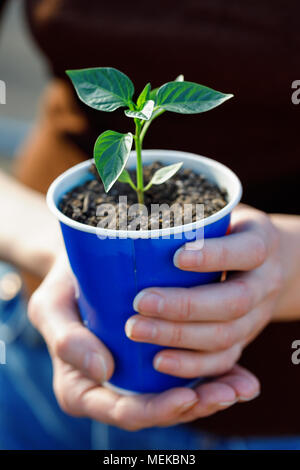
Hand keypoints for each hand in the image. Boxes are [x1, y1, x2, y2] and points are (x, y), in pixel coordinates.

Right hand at [28, 254, 259, 430]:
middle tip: (227, 393)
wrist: (82, 266)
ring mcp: (137, 376)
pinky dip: (216, 377)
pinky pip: (187, 376)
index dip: (156, 411)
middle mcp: (113, 388)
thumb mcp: (51, 306)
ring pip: (178, 396)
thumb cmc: (64, 286)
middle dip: (195, 406)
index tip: (186, 396)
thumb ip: (65, 338)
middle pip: (157, 409)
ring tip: (243, 386)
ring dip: (213, 395)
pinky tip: (242, 375)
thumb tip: (103, 370)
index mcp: (83, 387)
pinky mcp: (156, 359)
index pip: (121, 411)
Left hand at [126, 205, 282, 380]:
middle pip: (235, 301)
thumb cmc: (226, 234)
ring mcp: (258, 315)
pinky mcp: (245, 339)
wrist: (263, 264)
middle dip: (185, 306)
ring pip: (227, 335)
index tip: (176, 257)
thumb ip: (190, 219)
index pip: (247, 251)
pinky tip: (158, 360)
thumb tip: (129, 222)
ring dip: (178, 336)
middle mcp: (265, 281)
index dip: (214, 256)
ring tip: (135, 329)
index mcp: (261, 242)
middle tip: (140, 301)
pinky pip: (224, 360)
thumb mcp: (220, 215)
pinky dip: (191, 365)